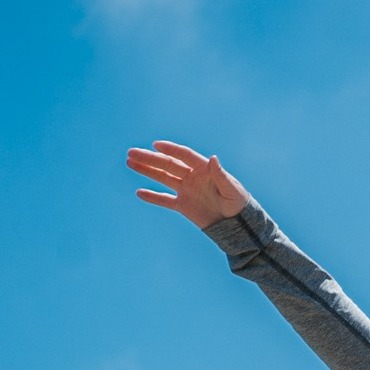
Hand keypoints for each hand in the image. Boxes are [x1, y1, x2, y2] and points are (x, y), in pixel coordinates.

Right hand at [125, 141, 250, 228]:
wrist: (238, 225)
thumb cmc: (239, 203)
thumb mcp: (231, 189)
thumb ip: (220, 174)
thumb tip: (213, 158)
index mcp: (204, 169)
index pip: (184, 155)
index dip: (170, 149)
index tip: (155, 144)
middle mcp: (192, 177)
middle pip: (168, 164)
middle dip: (150, 158)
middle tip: (132, 152)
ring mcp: (186, 190)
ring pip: (163, 178)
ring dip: (147, 171)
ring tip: (130, 162)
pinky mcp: (183, 205)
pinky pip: (165, 200)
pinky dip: (153, 197)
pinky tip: (139, 192)